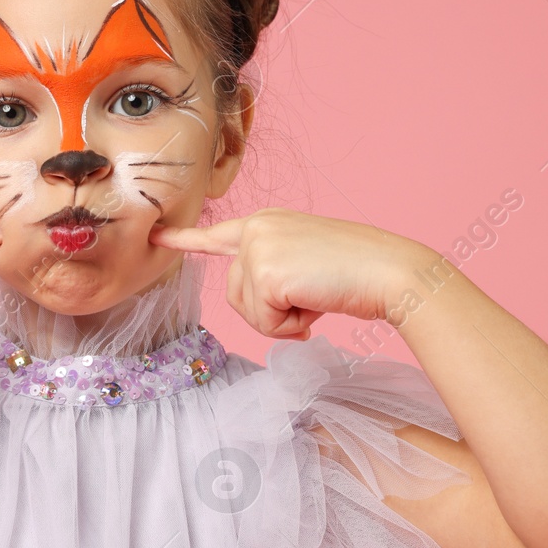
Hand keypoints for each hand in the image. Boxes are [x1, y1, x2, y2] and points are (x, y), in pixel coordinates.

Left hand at [150, 208, 424, 339]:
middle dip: (270, 310)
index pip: (218, 235)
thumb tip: (261, 300)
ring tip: (316, 295)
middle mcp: (258, 228)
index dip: (186, 240)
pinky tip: (316, 304)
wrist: (390, 272)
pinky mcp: (265, 271)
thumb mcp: (307, 264)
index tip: (156, 237)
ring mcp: (259, 247)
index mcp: (269, 223)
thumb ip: (275, 272)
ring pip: (247, 309)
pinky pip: (263, 322)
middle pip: (235, 292)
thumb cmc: (360, 273)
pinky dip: (290, 325)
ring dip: (282, 318)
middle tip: (311, 295)